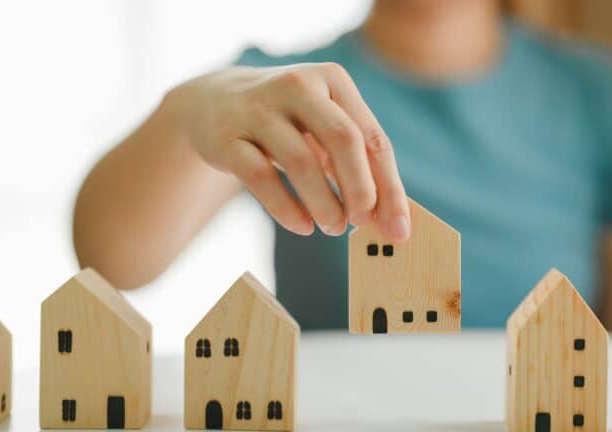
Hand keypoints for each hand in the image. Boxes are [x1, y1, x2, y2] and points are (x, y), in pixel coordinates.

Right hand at [169, 63, 410, 240]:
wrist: (213, 102)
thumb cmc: (287, 121)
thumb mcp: (323, 125)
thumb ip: (355, 160)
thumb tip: (388, 215)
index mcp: (332, 80)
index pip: (372, 138)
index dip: (389, 187)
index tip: (398, 228)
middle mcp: (297, 86)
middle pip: (343, 140)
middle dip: (360, 189)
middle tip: (362, 223)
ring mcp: (258, 109)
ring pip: (301, 161)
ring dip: (324, 203)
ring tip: (334, 228)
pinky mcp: (226, 137)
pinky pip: (260, 177)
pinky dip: (286, 208)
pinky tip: (302, 226)